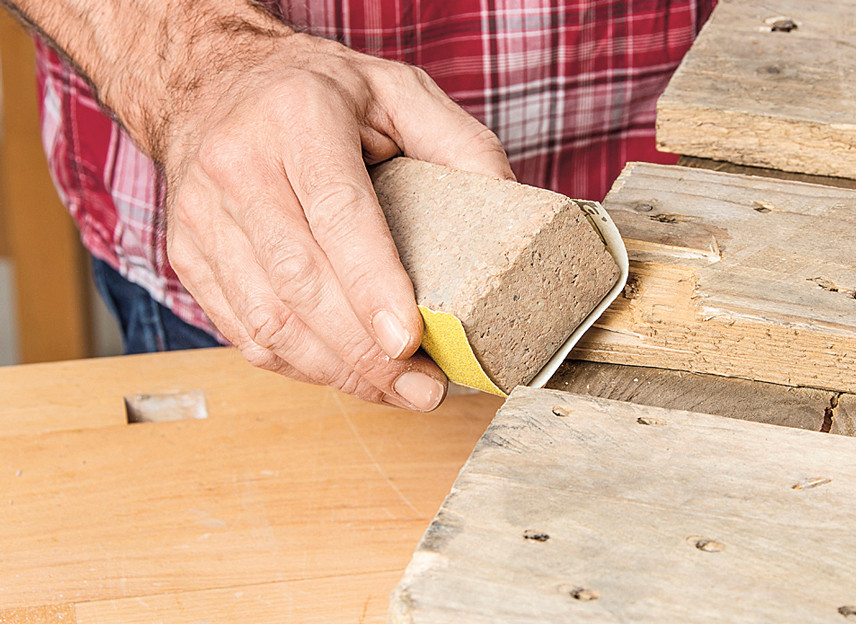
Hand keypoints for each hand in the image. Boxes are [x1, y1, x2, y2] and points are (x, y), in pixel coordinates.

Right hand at [160, 32, 513, 409]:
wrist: (209, 83)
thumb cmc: (316, 92)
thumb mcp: (398, 91)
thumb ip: (460, 145)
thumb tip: (513, 216)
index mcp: (297, 118)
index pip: (337, 213)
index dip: (372, 284)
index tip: (407, 340)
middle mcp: (237, 166)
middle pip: (300, 281)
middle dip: (364, 352)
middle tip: (422, 388)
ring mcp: (203, 217)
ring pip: (267, 319)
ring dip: (335, 371)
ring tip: (395, 393)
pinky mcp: (189, 255)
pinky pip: (243, 331)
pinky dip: (299, 366)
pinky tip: (345, 374)